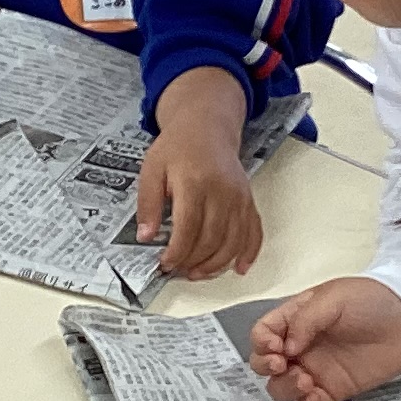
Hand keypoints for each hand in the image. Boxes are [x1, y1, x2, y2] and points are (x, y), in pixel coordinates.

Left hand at [136, 120, 261, 277]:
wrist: (207, 127)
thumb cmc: (177, 147)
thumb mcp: (151, 169)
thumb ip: (148, 204)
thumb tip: (146, 236)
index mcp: (194, 181)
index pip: (188, 227)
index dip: (177, 252)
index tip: (165, 264)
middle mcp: (222, 191)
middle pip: (212, 238)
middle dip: (194, 261)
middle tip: (179, 271)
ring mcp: (239, 197)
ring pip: (233, 241)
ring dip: (217, 264)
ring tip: (198, 273)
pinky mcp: (248, 200)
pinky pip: (254, 231)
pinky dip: (249, 253)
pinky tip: (240, 268)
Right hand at [250, 276, 400, 400]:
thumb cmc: (370, 300)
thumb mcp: (333, 298)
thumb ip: (304, 321)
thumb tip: (285, 349)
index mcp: (295, 319)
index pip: (263, 334)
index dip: (261, 343)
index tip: (276, 347)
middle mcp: (300, 347)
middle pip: (264, 364)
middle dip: (266, 367)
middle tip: (282, 365)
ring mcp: (316, 370)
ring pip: (282, 388)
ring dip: (285, 387)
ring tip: (306, 380)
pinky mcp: (334, 390)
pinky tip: (317, 396)